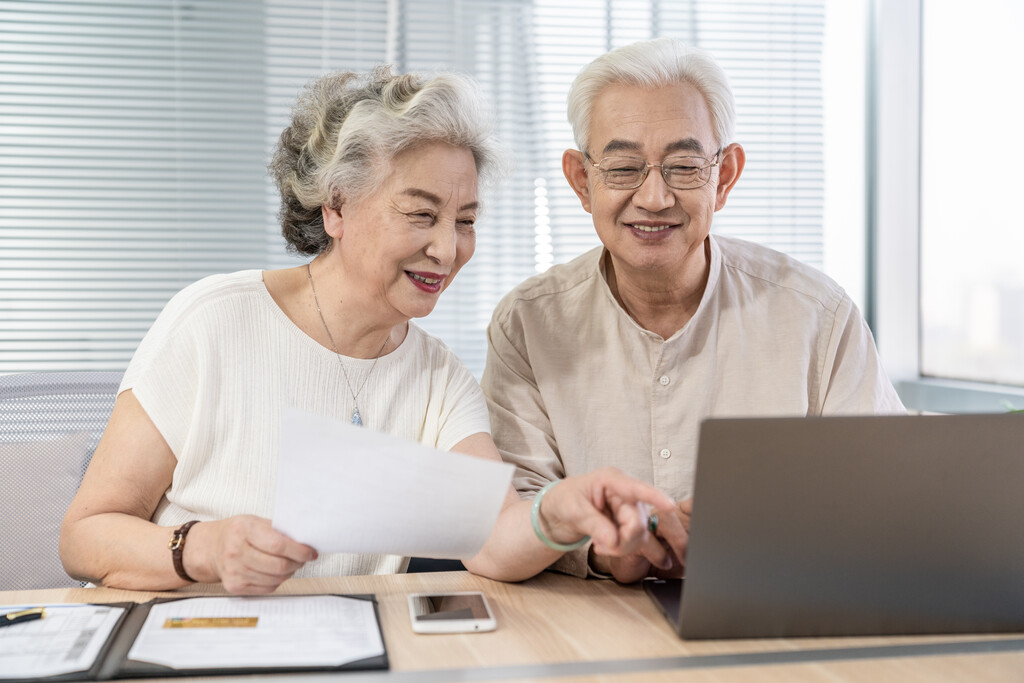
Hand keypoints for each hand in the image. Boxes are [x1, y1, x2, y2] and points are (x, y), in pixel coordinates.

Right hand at [185, 515, 317, 593]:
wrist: (211, 548)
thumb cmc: (238, 533)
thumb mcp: (255, 521)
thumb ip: (278, 530)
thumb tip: (305, 541)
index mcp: (243, 530)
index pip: (278, 545)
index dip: (299, 551)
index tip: (311, 552)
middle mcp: (235, 552)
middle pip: (278, 566)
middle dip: (298, 563)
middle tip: (303, 558)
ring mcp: (234, 572)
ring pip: (275, 579)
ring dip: (289, 573)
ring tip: (290, 563)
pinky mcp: (235, 587)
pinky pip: (267, 589)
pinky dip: (278, 581)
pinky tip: (276, 572)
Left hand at [536, 468, 684, 569]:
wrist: (559, 510)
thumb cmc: (564, 499)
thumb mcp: (574, 510)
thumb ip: (593, 524)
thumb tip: (612, 540)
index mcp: (611, 480)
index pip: (636, 488)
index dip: (654, 497)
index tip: (670, 505)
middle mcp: (626, 493)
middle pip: (637, 522)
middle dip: (622, 540)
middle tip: (599, 546)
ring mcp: (630, 509)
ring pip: (640, 535)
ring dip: (622, 547)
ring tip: (599, 546)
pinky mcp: (630, 523)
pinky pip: (638, 541)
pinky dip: (623, 549)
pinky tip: (605, 547)